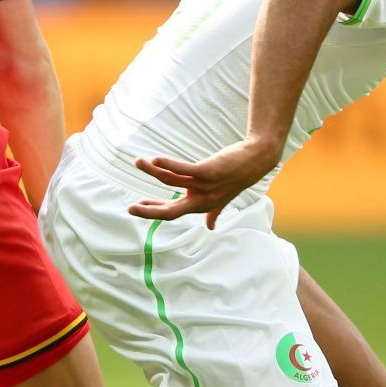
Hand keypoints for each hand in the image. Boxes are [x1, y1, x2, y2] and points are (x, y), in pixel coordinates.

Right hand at [129, 138, 280, 228]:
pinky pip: (183, 169)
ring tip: (138, 162)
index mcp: (202, 206)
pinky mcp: (207, 171)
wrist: (255, 161)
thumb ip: (214, 213)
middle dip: (148, 211)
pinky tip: (155, 159)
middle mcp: (202, 199)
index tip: (137, 205)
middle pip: (170, 211)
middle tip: (129, 208)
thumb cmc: (236, 178)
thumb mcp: (223, 199)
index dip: (154, 210)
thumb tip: (211, 227)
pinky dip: (168, 164)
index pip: (172, 212)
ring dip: (151, 171)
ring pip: (171, 181)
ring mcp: (205, 186)